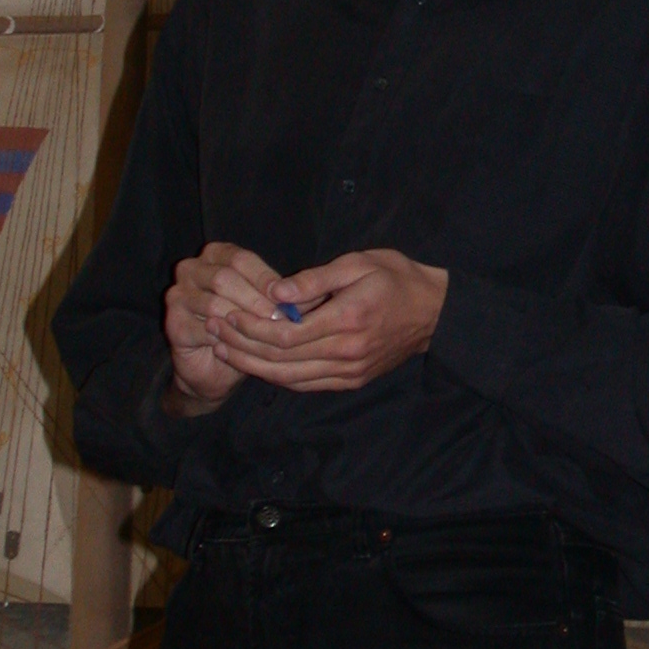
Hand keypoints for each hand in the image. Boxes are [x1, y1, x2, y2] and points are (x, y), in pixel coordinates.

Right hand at [162, 241, 282, 414]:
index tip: (289, 299)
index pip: (241, 259)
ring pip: (214, 303)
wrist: (214, 369)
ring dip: (244, 321)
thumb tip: (315, 294)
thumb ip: (284, 296)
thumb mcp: (267, 307)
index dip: (266, 279)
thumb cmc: (245, 330)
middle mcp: (191, 268)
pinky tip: (243, 347)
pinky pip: (203, 327)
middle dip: (257, 300)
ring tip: (267, 334)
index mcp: (216, 255)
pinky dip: (226, 338)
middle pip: (225, 278)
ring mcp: (178, 295)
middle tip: (280, 320)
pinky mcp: (173, 323)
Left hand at [206, 248, 449, 393]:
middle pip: (282, 361)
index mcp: (347, 321)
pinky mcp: (352, 380)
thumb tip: (274, 292)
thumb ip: (314, 279)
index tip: (226, 315)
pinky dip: (278, 377)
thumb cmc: (397, 278)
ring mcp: (350, 372)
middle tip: (212, 332)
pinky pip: (307, 384)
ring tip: (224, 350)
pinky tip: (257, 365)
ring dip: (254, 367)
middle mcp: (346, 353)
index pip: (286, 335)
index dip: (250, 329)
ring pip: (291, 379)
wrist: (435, 312)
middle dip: (242, 347)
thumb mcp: (357, 264)